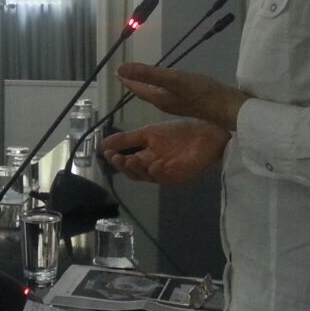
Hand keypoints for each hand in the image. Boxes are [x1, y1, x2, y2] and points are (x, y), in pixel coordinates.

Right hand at [102, 120, 230, 183]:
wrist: (206, 133)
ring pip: (147, 176)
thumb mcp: (149, 133)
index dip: (117, 160)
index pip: (127, 164)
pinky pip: (165, 177)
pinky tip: (152, 164)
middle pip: (134, 173)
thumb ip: (128, 139)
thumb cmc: (179, 133)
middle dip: (124, 166)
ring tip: (129, 159)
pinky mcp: (179, 176)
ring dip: (137, 168)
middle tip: (116, 157)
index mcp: (146, 158)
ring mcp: (166, 174)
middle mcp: (153, 168)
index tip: (108, 152)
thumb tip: (103, 143)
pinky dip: (158, 171)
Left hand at [116, 63, 250, 131]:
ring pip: (157, 94)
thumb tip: (120, 69)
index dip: (127, 80)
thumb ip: (147, 73)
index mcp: (159, 98)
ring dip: (148, 85)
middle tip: (126, 74)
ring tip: (143, 78)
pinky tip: (168, 84)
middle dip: (135, 83)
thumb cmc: (202, 93)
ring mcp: (178, 104)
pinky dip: (162, 87)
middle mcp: (165, 103)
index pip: (137, 88)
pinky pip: (169, 94)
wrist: (229, 109)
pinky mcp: (190, 103)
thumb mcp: (173, 79)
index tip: (117, 72)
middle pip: (145, 92)